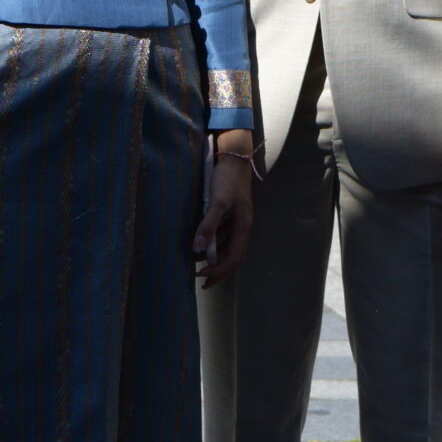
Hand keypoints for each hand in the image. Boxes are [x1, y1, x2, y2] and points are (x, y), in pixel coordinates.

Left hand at [194, 153, 253, 288]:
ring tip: (197, 265)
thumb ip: (209, 224)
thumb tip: (198, 248)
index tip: (202, 275)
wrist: (234, 159)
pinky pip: (222, 236)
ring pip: (227, 247)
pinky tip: (201, 244)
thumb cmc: (227, 180)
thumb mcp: (218, 202)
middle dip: (219, 272)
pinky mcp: (230, 215)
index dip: (219, 271)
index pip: (234, 258)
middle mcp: (242, 228)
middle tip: (202, 282)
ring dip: (214, 258)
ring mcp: (236, 222)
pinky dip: (213, 244)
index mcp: (244, 228)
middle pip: (233, 257)